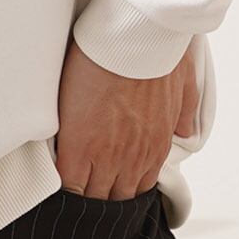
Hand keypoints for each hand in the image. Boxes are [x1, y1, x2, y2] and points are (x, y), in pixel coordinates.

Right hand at [56, 40, 198, 198]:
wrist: (134, 40)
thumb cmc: (159, 54)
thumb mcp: (184, 87)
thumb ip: (184, 115)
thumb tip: (184, 131)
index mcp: (156, 147)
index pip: (138, 188)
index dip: (122, 188)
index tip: (109, 182)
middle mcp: (134, 158)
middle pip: (115, 197)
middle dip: (102, 196)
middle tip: (86, 189)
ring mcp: (106, 156)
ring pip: (93, 195)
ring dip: (82, 194)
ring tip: (67, 190)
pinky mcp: (78, 146)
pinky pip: (67, 182)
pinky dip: (62, 186)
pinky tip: (53, 181)